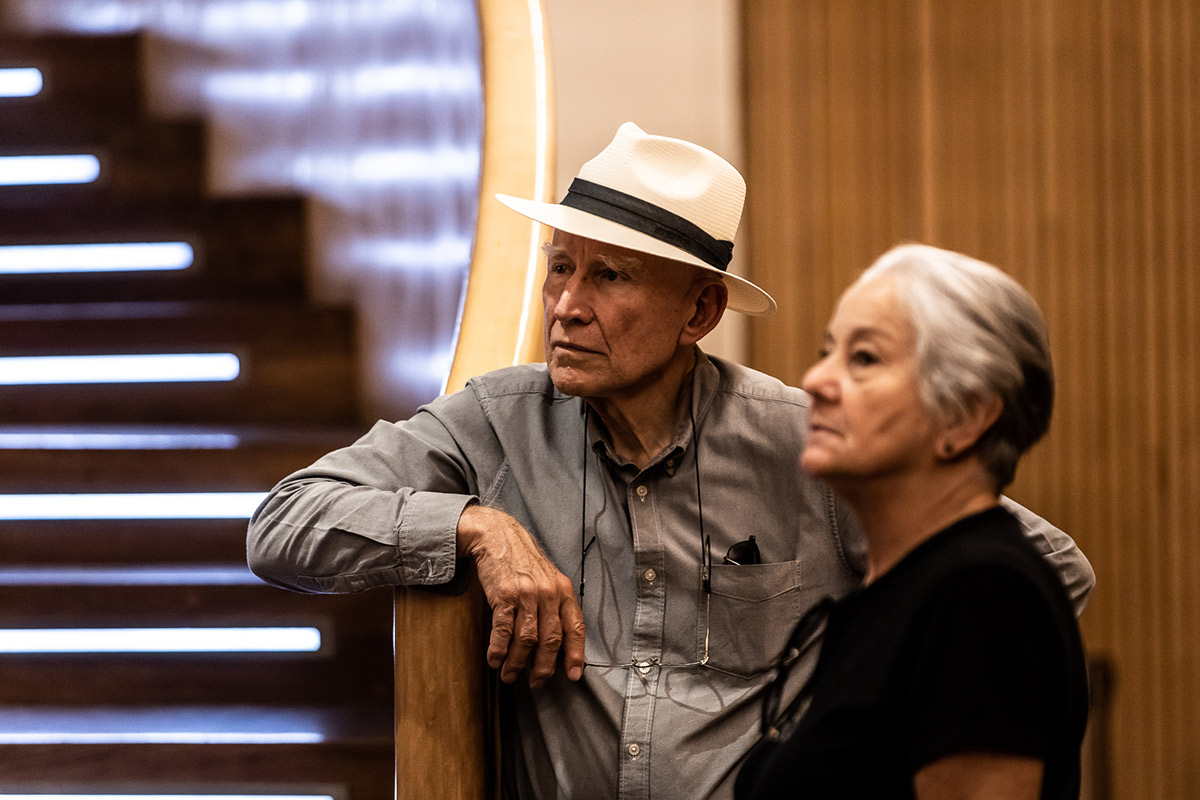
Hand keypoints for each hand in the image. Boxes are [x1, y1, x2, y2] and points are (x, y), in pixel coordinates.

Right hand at [457, 504, 585, 686]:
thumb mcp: (549, 579)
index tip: (572, 675)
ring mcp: (526, 594)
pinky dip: (499, 649)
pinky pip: (502, 630)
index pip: (575, 628)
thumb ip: (556, 605)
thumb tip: (559, 641)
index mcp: (564, 591)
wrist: (498, 537)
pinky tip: (495, 659)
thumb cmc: (524, 562)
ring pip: (526, 639)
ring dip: (517, 662)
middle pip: (550, 640)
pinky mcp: (504, 595)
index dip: (575, 654)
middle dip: (543, 667)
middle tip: (536, 682)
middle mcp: (548, 593)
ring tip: (510, 675)